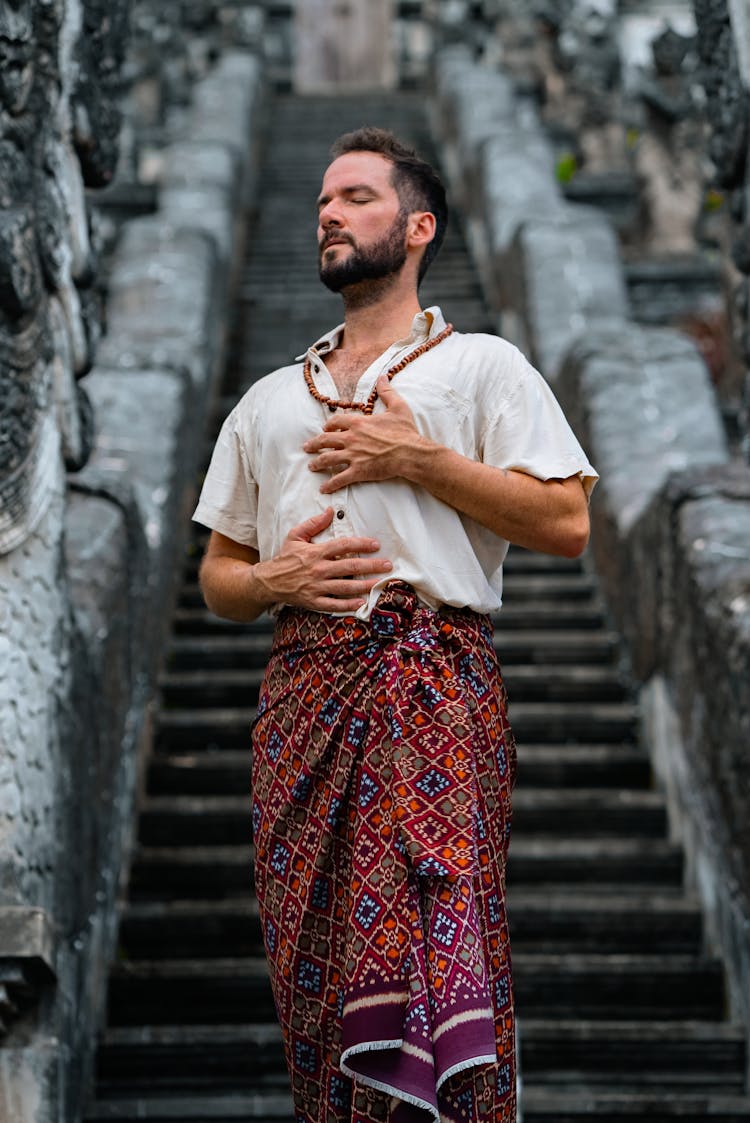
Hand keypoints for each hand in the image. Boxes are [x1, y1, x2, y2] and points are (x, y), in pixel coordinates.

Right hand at [256, 507, 391, 612]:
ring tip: (381, 583)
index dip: (361, 544)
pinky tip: (362, 603)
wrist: (268, 582)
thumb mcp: (295, 536)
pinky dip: (348, 605)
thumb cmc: (284, 558)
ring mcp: (316, 587)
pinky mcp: (314, 601)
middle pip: (350, 566)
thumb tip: (330, 511)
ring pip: (346, 586)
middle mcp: (318, 570)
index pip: (343, 545)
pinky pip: (334, 604)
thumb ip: (313, 524)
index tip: (376, 544)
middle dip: (371, 565)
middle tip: (387, 565)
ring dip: (365, 585)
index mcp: (315, 552)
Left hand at [303, 377, 426, 493]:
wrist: (410, 453)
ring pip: (328, 459)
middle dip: (314, 444)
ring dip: (317, 463)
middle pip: (325, 440)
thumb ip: (387, 392)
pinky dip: (330, 485)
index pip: (336, 421)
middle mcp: (351, 438)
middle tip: (307, 447)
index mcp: (358, 423)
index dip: (328, 425)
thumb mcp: (398, 407)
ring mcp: (353, 456)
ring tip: (311, 467)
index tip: (324, 429)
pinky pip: (339, 479)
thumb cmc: (405, 432)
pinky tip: (323, 489)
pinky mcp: (358, 471)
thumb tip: (383, 377)